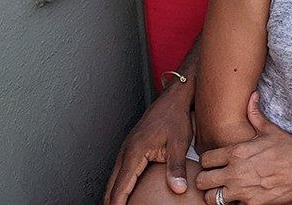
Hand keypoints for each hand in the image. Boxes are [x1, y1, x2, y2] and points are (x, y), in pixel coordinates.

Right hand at [104, 89, 193, 203]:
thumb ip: (176, 167)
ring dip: (115, 194)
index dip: (118, 204)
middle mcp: (126, 151)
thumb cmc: (176, 117)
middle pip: (112, 185)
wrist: (174, 98)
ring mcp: (126, 149)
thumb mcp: (179, 142)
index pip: (120, 187)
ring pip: (114, 178)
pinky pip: (121, 171)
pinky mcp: (131, 147)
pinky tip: (126, 191)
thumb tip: (177, 189)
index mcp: (134, 153)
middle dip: (111, 202)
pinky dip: (119, 184)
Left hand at [197, 92, 291, 204]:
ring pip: (211, 198)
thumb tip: (252, 96)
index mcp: (236, 152)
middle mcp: (235, 172)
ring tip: (224, 190)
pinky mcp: (251, 204)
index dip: (207, 162)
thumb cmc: (288, 149)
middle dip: (206, 180)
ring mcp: (241, 190)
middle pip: (202, 181)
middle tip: (215, 179)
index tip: (214, 163)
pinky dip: (233, 203)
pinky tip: (240, 196)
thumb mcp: (269, 130)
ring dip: (216, 194)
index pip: (205, 160)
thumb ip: (255, 114)